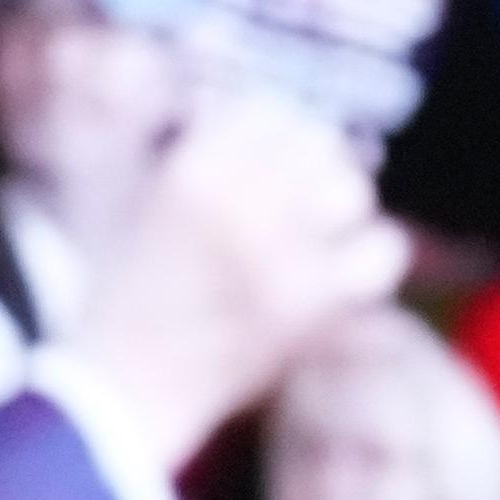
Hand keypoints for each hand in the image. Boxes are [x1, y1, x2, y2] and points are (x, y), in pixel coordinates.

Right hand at [60, 88, 409, 477]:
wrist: (119, 391)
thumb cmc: (123, 300)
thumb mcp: (140, 203)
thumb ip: (195, 154)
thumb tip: (239, 108)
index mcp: (187, 167)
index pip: (264, 108)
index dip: (277, 126)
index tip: (276, 151)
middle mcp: (235, 198)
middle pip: (316, 138)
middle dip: (314, 161)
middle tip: (304, 194)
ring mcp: (276, 251)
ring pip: (352, 190)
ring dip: (342, 207)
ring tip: (320, 234)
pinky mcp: (309, 304)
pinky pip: (380, 252)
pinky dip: (369, 259)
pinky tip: (341, 274)